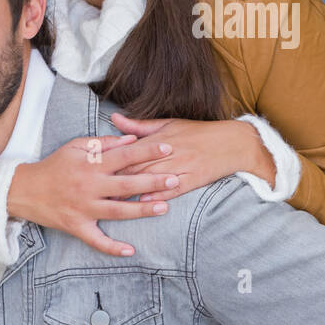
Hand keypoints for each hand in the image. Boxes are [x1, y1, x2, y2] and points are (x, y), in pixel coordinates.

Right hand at [6, 134, 179, 256]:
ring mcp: (83, 209)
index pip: (124, 155)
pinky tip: (131, 251)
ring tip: (165, 208)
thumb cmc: (54, 165)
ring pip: (117, 212)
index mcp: (90, 165)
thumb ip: (104, 144)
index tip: (167, 147)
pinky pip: (96, 240)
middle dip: (152, 182)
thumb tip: (131, 140)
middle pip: (126, 185)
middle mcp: (89, 187)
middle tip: (175, 179)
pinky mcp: (76, 227)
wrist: (23, 190)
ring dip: (142, 211)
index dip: (146, 151)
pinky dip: (112, 248)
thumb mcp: (76, 147)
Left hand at [108, 113, 273, 203]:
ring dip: (133, 191)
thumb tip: (114, 119)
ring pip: (153, 180)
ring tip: (112, 202)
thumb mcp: (168, 124)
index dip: (111, 162)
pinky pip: (173, 190)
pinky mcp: (193, 179)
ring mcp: (182, 167)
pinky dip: (158, 196)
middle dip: (115, 179)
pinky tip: (145, 204)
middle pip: (137, 167)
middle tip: (93, 190)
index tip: (92, 171)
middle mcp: (169, 153)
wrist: (232, 142)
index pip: (130, 151)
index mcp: (160, 139)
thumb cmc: (198, 132)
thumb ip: (139, 126)